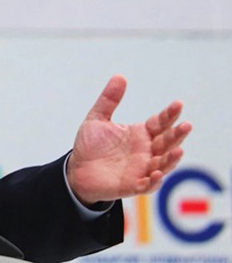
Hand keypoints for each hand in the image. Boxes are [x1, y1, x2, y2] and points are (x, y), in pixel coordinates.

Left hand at [67, 75, 191, 205]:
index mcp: (140, 135)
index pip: (160, 123)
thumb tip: (120, 76)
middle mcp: (145, 151)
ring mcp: (141, 169)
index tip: (178, 104)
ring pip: (162, 165)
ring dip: (171, 159)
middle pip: (167, 143)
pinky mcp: (131, 186)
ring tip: (178, 150)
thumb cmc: (90, 146)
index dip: (169, 115)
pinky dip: (153, 181)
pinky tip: (155, 174)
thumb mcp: (97, 119)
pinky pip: (146, 186)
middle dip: (177, 135)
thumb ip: (109, 100)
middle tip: (186, 125)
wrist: (76, 170)